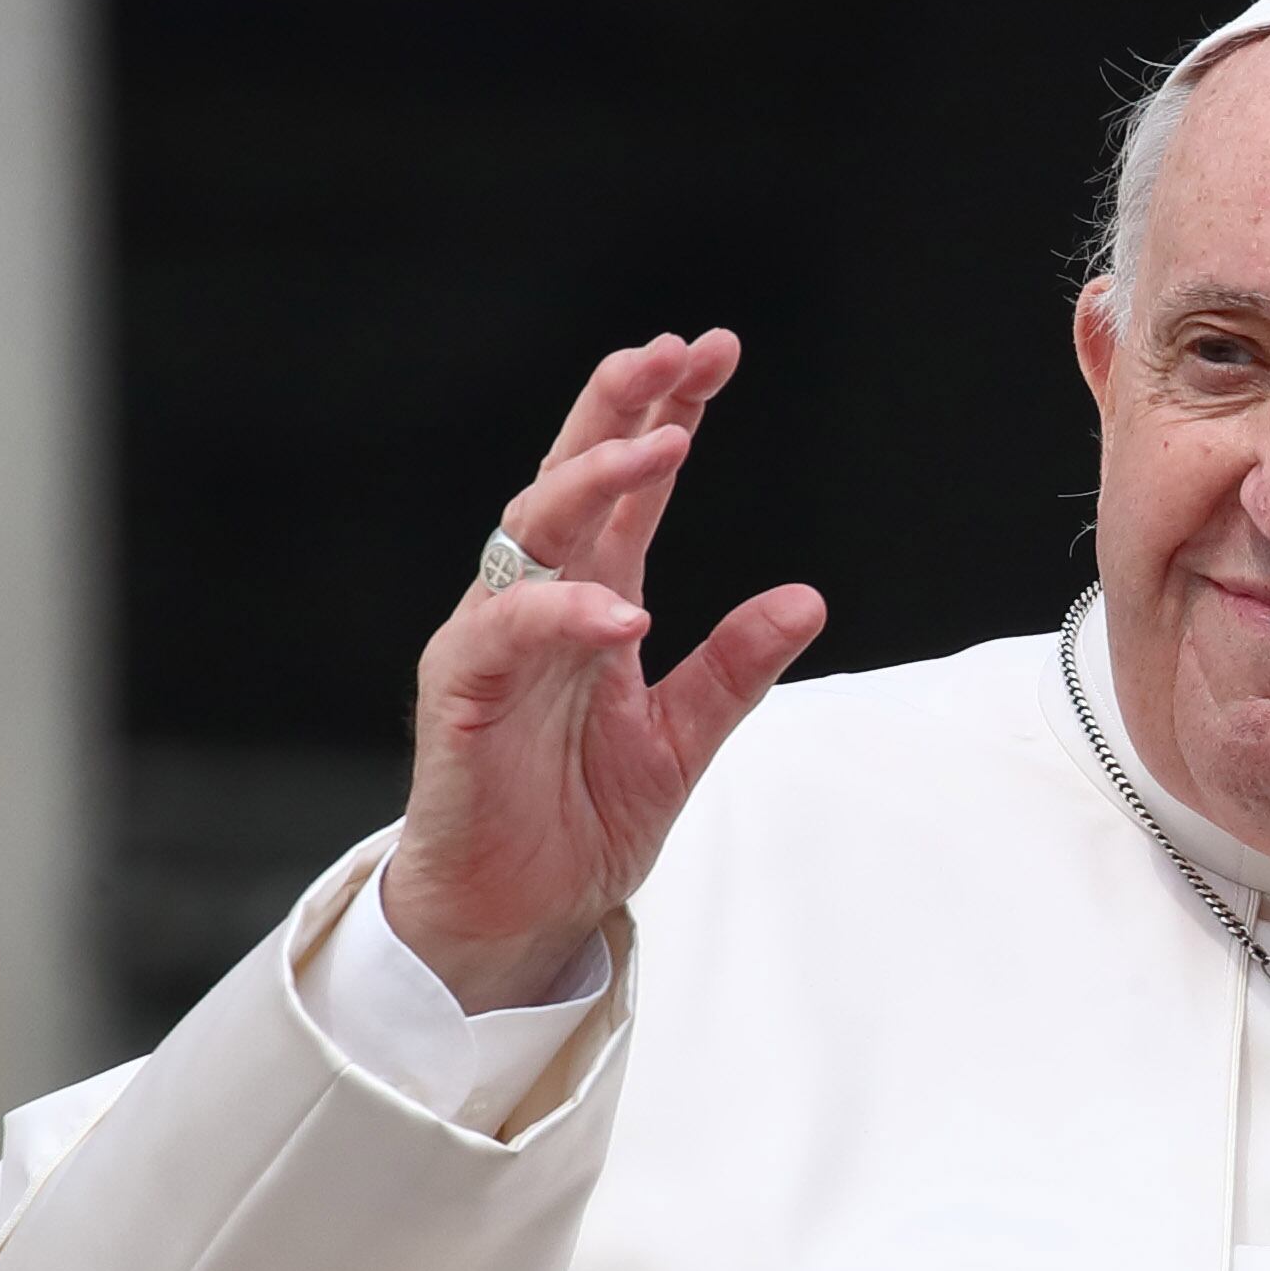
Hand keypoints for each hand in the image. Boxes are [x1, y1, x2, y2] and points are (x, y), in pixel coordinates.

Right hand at [385, 329, 825, 1010]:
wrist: (514, 918)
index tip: (716, 353)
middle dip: (620, 405)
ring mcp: (495, 641)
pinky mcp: (462, 696)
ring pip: (532, 529)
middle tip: (674, 352)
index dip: (667, 412)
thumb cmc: (580, 819)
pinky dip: (564, 614)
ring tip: (663, 443)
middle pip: (572, 475)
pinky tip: (620, 610)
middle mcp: (538, 600)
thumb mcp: (684, 739)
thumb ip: (736, 669)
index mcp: (593, 596)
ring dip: (595, 479)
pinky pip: (506, 635)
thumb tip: (807, 599)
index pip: (631, 485)